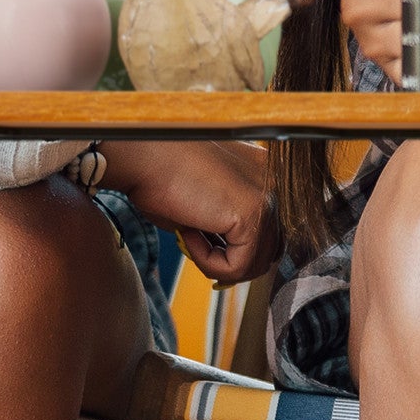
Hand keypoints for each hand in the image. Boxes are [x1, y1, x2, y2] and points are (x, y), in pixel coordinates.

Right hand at [96, 139, 276, 284]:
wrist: (146, 153)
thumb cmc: (163, 174)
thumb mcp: (206, 201)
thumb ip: (227, 224)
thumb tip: (233, 260)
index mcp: (265, 174)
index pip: (270, 231)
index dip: (239, 250)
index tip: (209, 249)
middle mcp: (273, 182)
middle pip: (269, 250)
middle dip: (232, 261)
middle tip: (197, 247)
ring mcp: (268, 195)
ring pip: (255, 263)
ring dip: (218, 262)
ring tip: (189, 234)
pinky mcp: (253, 212)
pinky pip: (237, 266)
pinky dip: (208, 262)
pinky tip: (189, 232)